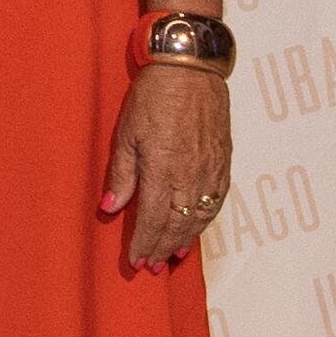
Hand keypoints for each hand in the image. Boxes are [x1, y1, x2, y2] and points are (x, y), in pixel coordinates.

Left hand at [102, 60, 232, 272]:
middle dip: (162, 249)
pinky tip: (194, 230)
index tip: (135, 260)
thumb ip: (122, 175)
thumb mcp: (126, 133)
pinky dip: (205, 221)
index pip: (153, 219)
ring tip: (170, 258)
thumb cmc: (154, 96)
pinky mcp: (224, 161)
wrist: (191, 68)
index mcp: (164, 169)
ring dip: (184, 241)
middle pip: (177, 224)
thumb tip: (111, 208)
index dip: (144, 243)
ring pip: (199, 217)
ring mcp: (211, 169)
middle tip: (149, 268)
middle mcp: (191, 175)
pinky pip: (216, 201)